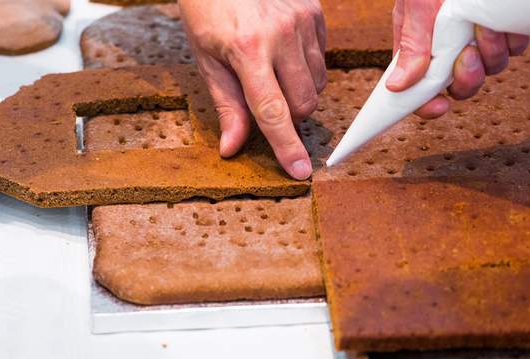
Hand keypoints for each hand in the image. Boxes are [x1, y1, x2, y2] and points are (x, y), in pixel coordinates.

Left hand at [178, 0, 326, 179]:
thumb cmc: (208, 11)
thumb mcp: (207, 59)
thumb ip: (227, 105)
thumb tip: (233, 148)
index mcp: (247, 50)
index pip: (273, 111)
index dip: (286, 146)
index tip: (300, 171)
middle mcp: (281, 35)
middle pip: (303, 104)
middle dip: (289, 116)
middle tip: (265, 102)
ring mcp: (302, 21)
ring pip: (317, 84)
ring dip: (299, 93)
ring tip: (272, 73)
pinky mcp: (315, 12)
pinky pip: (322, 59)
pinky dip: (307, 69)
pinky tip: (284, 53)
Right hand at [387, 0, 529, 118]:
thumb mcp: (416, 8)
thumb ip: (411, 45)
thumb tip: (396, 86)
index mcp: (419, 51)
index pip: (419, 92)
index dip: (428, 105)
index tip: (439, 107)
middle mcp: (448, 49)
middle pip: (459, 87)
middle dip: (466, 80)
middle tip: (467, 58)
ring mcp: (476, 39)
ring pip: (489, 69)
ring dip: (490, 55)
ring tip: (483, 28)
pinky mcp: (501, 27)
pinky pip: (512, 49)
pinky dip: (510, 40)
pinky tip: (497, 23)